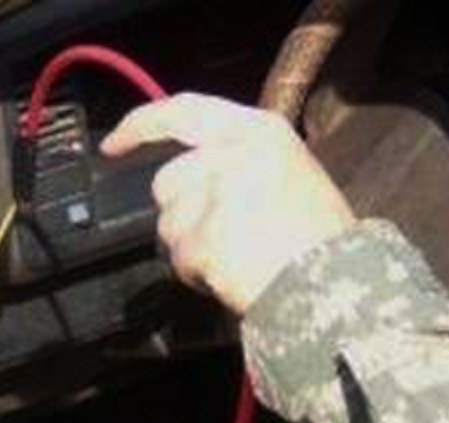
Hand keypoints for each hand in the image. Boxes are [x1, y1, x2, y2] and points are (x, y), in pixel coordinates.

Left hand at [100, 94, 354, 316]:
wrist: (333, 284)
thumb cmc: (316, 235)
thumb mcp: (288, 167)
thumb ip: (237, 156)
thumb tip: (190, 166)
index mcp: (256, 129)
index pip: (180, 112)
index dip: (140, 125)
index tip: (114, 144)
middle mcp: (229, 155)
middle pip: (167, 180)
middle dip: (182, 210)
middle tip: (223, 232)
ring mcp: (212, 198)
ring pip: (168, 224)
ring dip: (190, 245)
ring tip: (235, 254)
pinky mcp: (200, 240)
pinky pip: (178, 259)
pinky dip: (197, 273)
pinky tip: (232, 273)